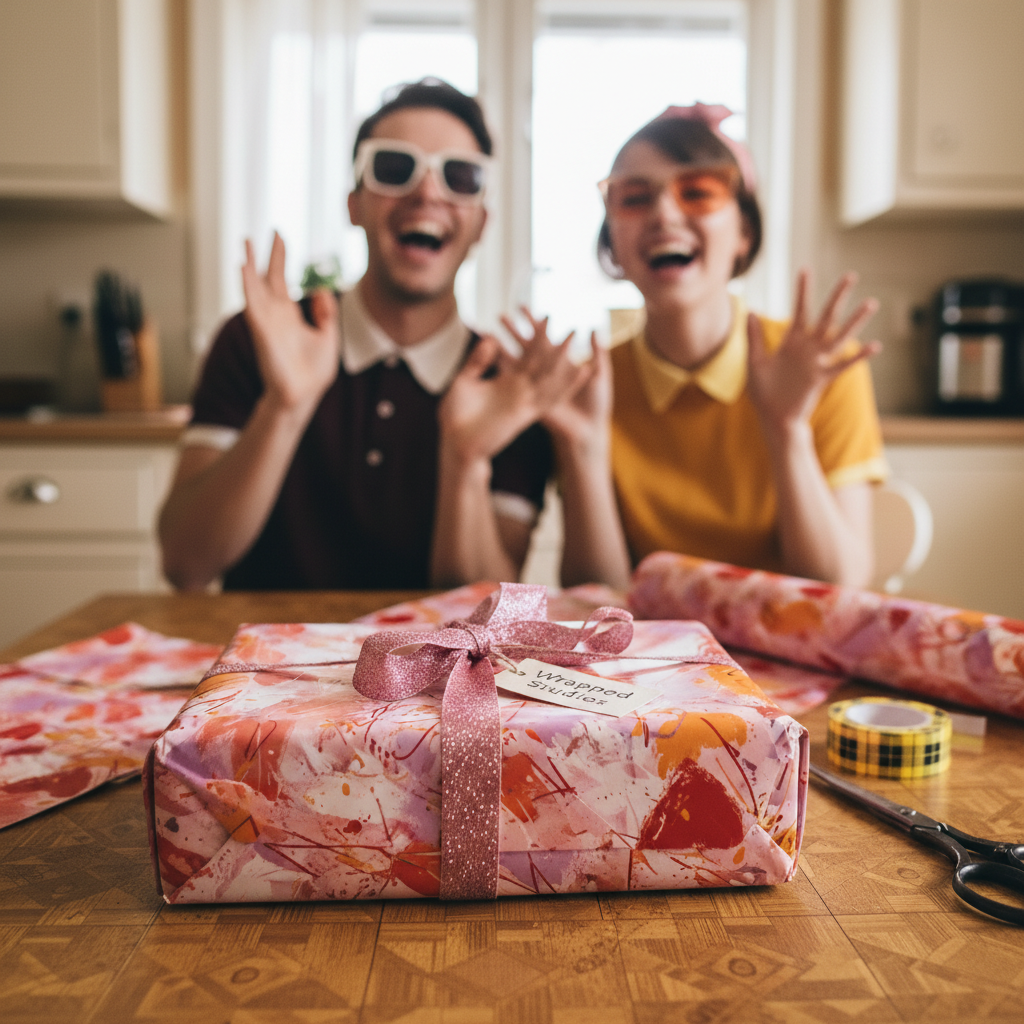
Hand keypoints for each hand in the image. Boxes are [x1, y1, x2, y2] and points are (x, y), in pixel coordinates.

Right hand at [241, 232, 339, 413]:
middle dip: (266, 255)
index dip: (280, 257)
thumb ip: (326, 312)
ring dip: (249, 264)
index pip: (281, 279)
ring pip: (254, 286)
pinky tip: (243, 266)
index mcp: (288, 314)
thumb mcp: (328, 335)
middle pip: (267, 277)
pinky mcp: (262, 330)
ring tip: (245, 241)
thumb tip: (321, 288)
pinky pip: (252, 303)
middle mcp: (274, 314)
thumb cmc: (312, 372)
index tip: (279, 236)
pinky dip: (247, 284)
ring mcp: (266, 321)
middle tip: (266, 231)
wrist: (302, 395)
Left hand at [438, 312, 588, 465]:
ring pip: (550, 376)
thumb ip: (477, 361)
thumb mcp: (464, 381)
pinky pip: (550, 397)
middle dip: (557, 346)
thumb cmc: (455, 416)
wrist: (456, 443)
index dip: (536, 337)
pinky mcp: (525, 413)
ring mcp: (523, 400)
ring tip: (579, 343)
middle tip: (572, 329)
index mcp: (505, 381)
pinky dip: (567, 384)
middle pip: (542, 363)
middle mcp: (518, 390)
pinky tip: (581, 371)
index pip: (525, 354)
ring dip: (565, 359)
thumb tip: (489, 338)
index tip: (546, 318)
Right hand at [502, 310, 611, 456]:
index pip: (543, 338)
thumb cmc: (596, 404)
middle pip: (525, 346)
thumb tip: (594, 327)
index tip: (521, 306)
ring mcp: (534, 386)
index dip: (532, 323)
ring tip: (490, 330)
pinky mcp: (528, 399)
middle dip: (513, 330)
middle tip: (499, 315)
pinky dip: (503, 365)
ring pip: (516, 360)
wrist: (588, 432)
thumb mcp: (600, 374)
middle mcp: (544, 372)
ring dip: (503, 345)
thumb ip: (598, 352)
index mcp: (558, 363)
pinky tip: (492, 354)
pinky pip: (514, 379)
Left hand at [748, 269, 879, 431]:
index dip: (803, 291)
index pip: (800, 310)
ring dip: (855, 321)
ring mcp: (817, 363)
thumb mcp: (754, 363)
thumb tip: (749, 311)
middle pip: (825, 317)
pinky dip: (858, 356)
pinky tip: (874, 346)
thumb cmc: (763, 393)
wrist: (772, 418)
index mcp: (791, 343)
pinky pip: (843, 366)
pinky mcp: (822, 379)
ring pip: (839, 337)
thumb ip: (754, 338)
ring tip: (871, 303)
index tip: (806, 269)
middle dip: (837, 297)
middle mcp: (807, 349)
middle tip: (851, 275)